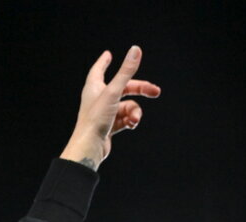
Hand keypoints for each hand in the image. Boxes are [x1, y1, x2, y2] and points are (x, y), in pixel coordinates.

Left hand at [60, 46, 160, 170]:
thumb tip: (136, 50)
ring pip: (127, 106)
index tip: (108, 55)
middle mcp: (98, 99)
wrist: (90, 148)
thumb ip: (126, 72)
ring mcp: (104, 113)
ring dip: (135, 112)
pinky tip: (131, 125)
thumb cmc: (96, 119)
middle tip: (156, 91)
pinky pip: (125, 119)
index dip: (104, 62)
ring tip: (134, 119)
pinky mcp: (109, 127)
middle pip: (123, 88)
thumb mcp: (114, 92)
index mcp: (94, 87)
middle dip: (140, 89)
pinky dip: (130, 120)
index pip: (98, 70)